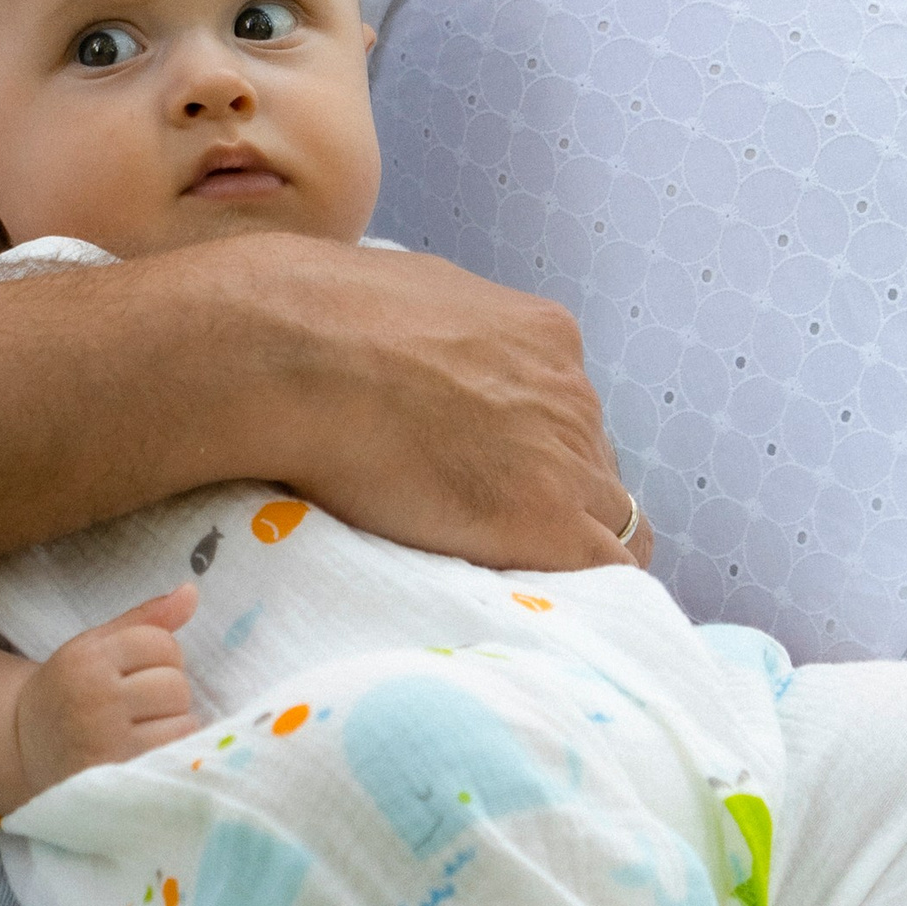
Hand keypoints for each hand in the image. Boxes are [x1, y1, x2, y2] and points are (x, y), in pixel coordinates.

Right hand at [13, 585, 198, 799]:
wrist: (24, 746)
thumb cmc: (69, 689)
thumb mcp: (94, 645)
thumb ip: (145, 618)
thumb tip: (192, 592)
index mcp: (87, 658)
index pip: (161, 642)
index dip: (162, 654)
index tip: (142, 669)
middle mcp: (95, 698)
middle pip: (175, 683)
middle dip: (168, 689)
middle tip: (143, 701)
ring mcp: (106, 740)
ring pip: (182, 719)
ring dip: (173, 721)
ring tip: (145, 725)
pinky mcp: (118, 773)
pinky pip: (175, 752)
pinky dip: (172, 748)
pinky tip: (147, 746)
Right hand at [153, 236, 631, 573]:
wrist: (297, 356)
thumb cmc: (319, 320)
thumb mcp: (408, 298)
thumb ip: (439, 335)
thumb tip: (412, 353)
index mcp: (544, 336)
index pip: (566, 408)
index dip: (533, 447)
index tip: (490, 471)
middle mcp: (571, 391)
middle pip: (590, 462)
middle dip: (552, 493)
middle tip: (485, 526)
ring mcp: (567, 457)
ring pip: (609, 519)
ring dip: (566, 545)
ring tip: (506, 574)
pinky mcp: (549, 521)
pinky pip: (609, 572)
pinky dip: (584, 593)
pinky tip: (541, 608)